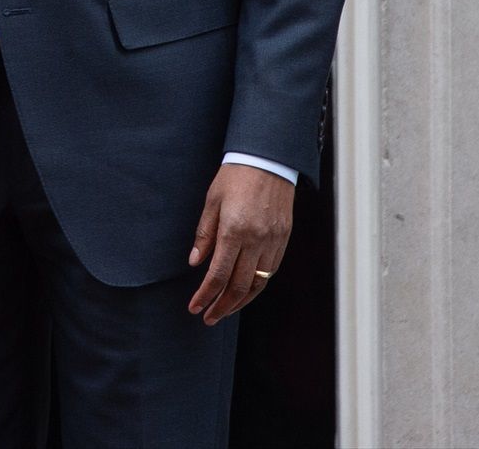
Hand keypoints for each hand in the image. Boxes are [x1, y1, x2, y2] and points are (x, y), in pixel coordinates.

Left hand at [186, 163, 294, 324]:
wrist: (268, 160)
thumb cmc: (235, 177)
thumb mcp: (212, 201)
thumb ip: (204, 233)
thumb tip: (196, 262)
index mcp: (234, 230)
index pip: (218, 274)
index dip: (205, 295)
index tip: (194, 307)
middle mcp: (256, 240)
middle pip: (238, 286)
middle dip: (221, 306)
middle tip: (208, 317)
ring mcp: (273, 241)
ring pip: (258, 284)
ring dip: (239, 302)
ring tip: (224, 311)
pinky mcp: (284, 239)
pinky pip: (271, 272)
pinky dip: (257, 286)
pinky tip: (245, 291)